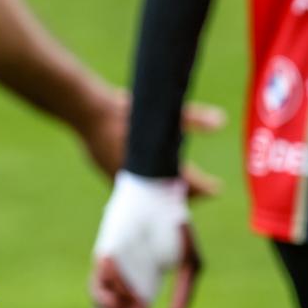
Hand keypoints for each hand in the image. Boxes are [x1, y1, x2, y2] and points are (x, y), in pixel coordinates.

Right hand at [77, 87, 225, 197]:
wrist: (86, 112)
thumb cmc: (122, 111)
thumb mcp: (161, 113)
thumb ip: (192, 119)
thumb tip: (221, 122)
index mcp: (155, 166)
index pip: (187, 183)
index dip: (204, 187)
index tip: (216, 189)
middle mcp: (141, 179)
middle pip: (170, 195)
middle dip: (185, 194)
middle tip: (200, 192)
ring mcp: (122, 179)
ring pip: (151, 194)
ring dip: (165, 193)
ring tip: (178, 190)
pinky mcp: (109, 174)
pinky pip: (134, 188)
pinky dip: (147, 188)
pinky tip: (150, 182)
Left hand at [90, 172, 201, 307]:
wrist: (160, 196)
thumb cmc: (175, 227)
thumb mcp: (190, 264)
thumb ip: (183, 294)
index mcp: (146, 286)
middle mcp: (127, 281)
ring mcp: (114, 269)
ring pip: (101, 301)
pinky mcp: (104, 255)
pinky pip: (99, 279)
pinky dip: (105, 291)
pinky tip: (120, 293)